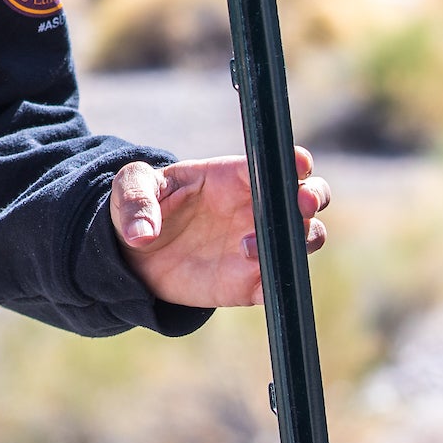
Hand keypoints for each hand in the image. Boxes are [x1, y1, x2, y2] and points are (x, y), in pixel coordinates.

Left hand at [109, 147, 330, 307]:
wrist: (134, 259)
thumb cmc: (138, 209)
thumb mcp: (129, 189)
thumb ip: (135, 199)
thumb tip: (142, 233)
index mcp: (233, 176)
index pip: (275, 163)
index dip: (294, 161)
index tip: (297, 163)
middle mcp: (255, 208)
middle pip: (309, 195)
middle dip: (314, 195)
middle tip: (303, 203)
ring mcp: (258, 244)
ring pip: (305, 236)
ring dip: (297, 238)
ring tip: (247, 248)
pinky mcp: (251, 282)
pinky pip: (281, 280)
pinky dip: (281, 280)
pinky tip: (256, 278)